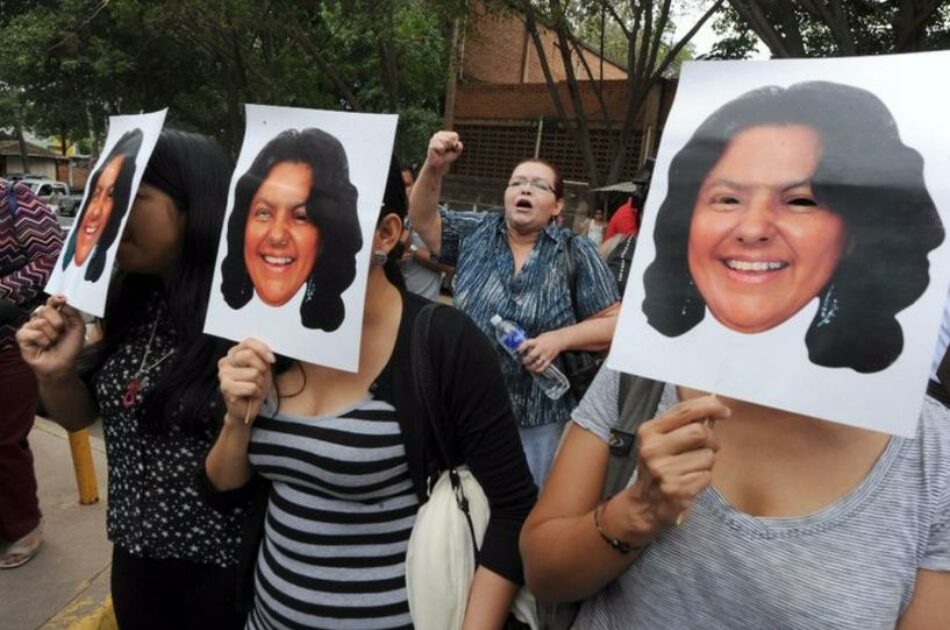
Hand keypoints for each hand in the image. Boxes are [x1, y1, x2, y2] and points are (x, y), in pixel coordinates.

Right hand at [15, 295, 85, 379]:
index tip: (62, 299)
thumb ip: (73, 313)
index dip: (55, 299)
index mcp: (53, 315)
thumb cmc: (69, 347)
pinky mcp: (22, 337)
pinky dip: (42, 340)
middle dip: (58, 322)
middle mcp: (40, 319)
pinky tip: (43, 346)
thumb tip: (64, 301)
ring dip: (52, 335)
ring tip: (52, 342)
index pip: (51, 301)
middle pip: (46, 309)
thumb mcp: (78, 328)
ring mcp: (30, 327)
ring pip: (40, 322)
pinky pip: (31, 332)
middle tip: (61, 333)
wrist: (63, 364)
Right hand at [218, 339, 274, 426]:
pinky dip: (256, 393)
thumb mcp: (263, 368)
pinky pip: (251, 387)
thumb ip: (263, 357)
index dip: (263, 349)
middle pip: (250, 355)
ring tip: (253, 388)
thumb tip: (269, 356)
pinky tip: (250, 396)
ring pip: (253, 373)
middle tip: (258, 379)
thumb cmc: (255, 386)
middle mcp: (225, 362)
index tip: (272, 359)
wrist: (248, 408)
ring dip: (259, 384)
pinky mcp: (226, 388)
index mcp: (233, 353)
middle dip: (261, 369)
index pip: (248, 342)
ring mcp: (223, 375)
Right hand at [425, 131, 462, 173]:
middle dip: (450, 146)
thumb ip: (459, 146)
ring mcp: (434, 139)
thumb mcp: (457, 151)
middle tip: (445, 151)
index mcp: (445, 134)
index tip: (451, 148)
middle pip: (450, 138)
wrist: (439, 165)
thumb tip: (455, 144)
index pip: (455, 135)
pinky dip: (442, 151)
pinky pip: (441, 147)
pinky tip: (439, 153)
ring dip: (446, 149)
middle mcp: (438, 134)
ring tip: (442, 151)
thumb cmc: (447, 156)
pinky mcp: (431, 145)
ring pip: (446, 141)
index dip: (455, 144)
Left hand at [517, 330, 564, 373]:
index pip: (527, 344)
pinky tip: (534, 370)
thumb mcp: (539, 337)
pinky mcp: (550, 359)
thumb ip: (533, 342)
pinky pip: (543, 367)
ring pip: (536, 363)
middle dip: (525, 360)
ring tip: (527, 367)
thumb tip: (525, 348)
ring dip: (530, 366)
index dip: (521, 348)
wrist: (560, 340)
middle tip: (523, 361)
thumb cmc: (549, 337)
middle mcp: (541, 348)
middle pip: (531, 356)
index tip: (518, 351)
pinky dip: (538, 370)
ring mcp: (546, 355)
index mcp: (538, 341)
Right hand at [607, 395, 728, 539]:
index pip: (684, 410)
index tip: (723, 411)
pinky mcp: (675, 490)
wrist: (645, 504)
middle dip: (711, 440)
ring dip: (706, 463)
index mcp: (649, 431)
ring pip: (707, 456)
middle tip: (706, 448)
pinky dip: (703, 479)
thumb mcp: (662, 439)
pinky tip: (690, 482)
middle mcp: (652, 449)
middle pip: (700, 432)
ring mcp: (662, 470)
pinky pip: (706, 476)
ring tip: (691, 469)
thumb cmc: (660, 466)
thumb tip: (714, 405)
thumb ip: (683, 422)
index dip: (709, 406)